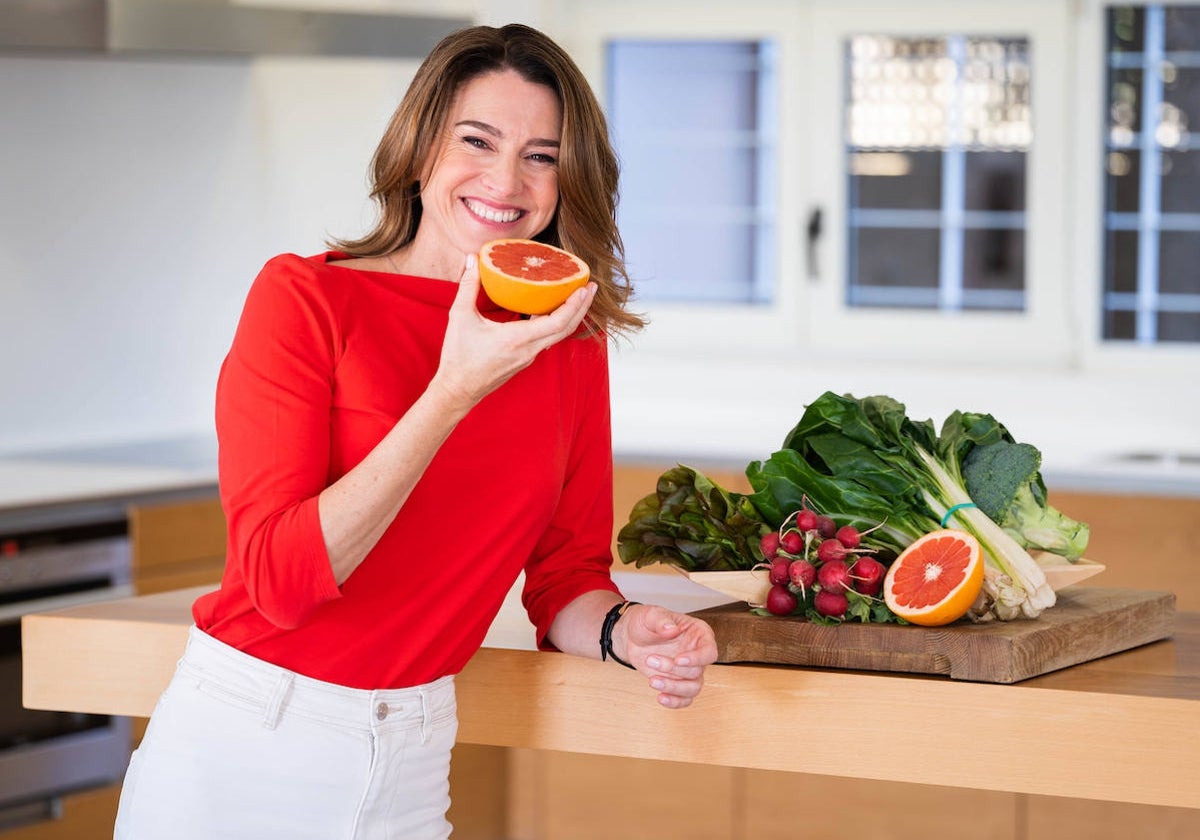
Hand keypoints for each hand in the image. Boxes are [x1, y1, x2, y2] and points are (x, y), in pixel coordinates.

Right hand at [429, 253, 595, 409]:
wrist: (458, 389)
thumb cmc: (459, 358)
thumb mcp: (460, 317)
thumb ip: (468, 286)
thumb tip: (471, 259)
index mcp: (518, 338)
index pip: (557, 321)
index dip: (574, 304)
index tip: (584, 288)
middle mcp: (529, 349)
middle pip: (566, 328)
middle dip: (582, 307)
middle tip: (590, 286)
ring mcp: (529, 356)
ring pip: (558, 335)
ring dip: (571, 316)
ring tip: (577, 295)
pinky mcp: (525, 358)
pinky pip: (547, 339)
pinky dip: (556, 324)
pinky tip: (552, 310)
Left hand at [618, 605, 717, 708]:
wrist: (631, 637)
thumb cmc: (645, 622)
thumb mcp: (650, 615)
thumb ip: (661, 620)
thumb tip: (671, 628)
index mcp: (699, 633)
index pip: (709, 651)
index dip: (697, 659)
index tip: (678, 660)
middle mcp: (697, 653)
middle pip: (697, 671)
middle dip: (672, 669)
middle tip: (650, 659)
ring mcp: (688, 670)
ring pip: (693, 688)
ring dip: (673, 687)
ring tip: (652, 681)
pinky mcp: (678, 682)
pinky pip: (685, 699)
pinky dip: (674, 702)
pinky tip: (660, 697)